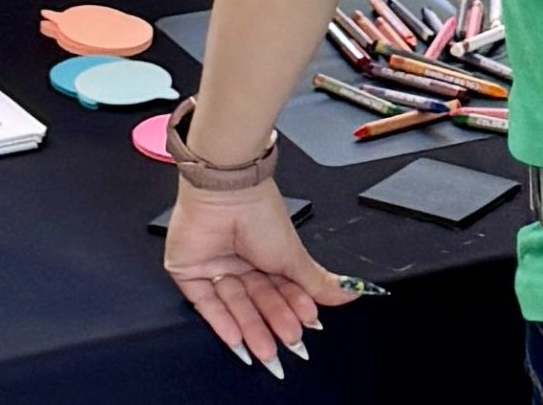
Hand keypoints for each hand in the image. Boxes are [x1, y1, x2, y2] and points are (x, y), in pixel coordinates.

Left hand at [162, 179, 345, 373]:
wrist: (227, 192)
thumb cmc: (260, 213)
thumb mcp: (294, 255)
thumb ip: (318, 283)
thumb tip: (353, 292)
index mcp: (265, 253)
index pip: (281, 289)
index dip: (295, 308)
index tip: (308, 326)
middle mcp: (240, 261)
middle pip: (258, 301)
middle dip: (275, 322)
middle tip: (290, 341)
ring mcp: (214, 266)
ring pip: (235, 306)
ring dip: (252, 330)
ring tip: (268, 350)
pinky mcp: (189, 272)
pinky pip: (206, 304)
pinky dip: (222, 324)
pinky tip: (238, 341)